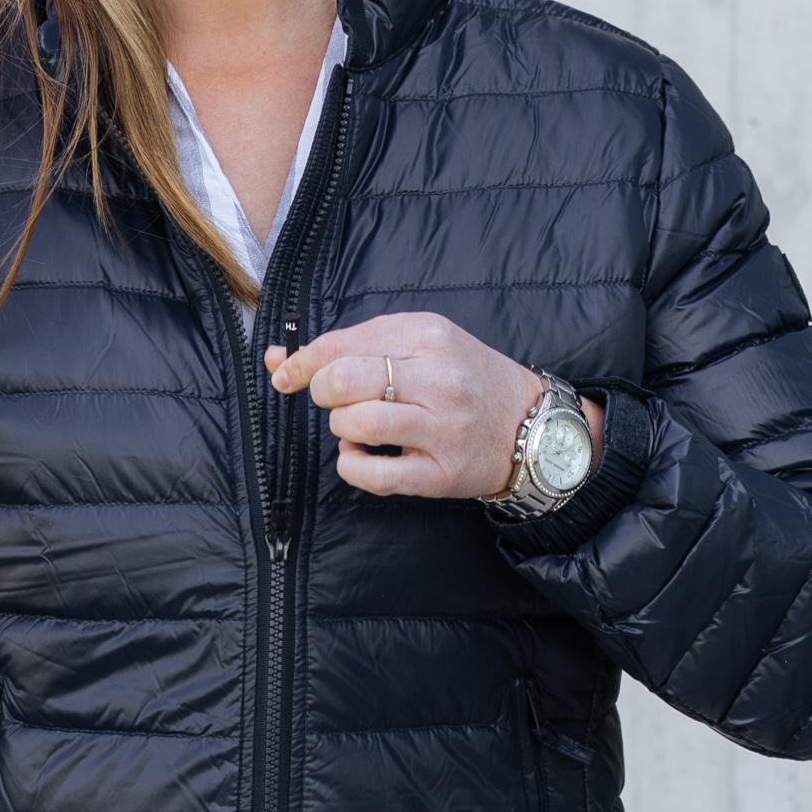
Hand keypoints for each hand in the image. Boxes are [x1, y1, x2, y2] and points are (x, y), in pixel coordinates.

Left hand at [264, 311, 604, 499]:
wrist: (533, 424)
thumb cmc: (464, 379)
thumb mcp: (421, 344)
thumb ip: (354, 347)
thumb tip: (278, 361)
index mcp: (428, 336)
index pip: (343, 343)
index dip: (302, 362)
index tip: (286, 374)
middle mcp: (438, 378)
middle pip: (345, 380)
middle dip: (321, 392)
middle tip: (334, 400)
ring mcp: (443, 428)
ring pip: (359, 424)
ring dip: (340, 428)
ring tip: (354, 428)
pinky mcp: (442, 474)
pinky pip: (376, 475)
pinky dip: (352, 466)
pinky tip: (360, 456)